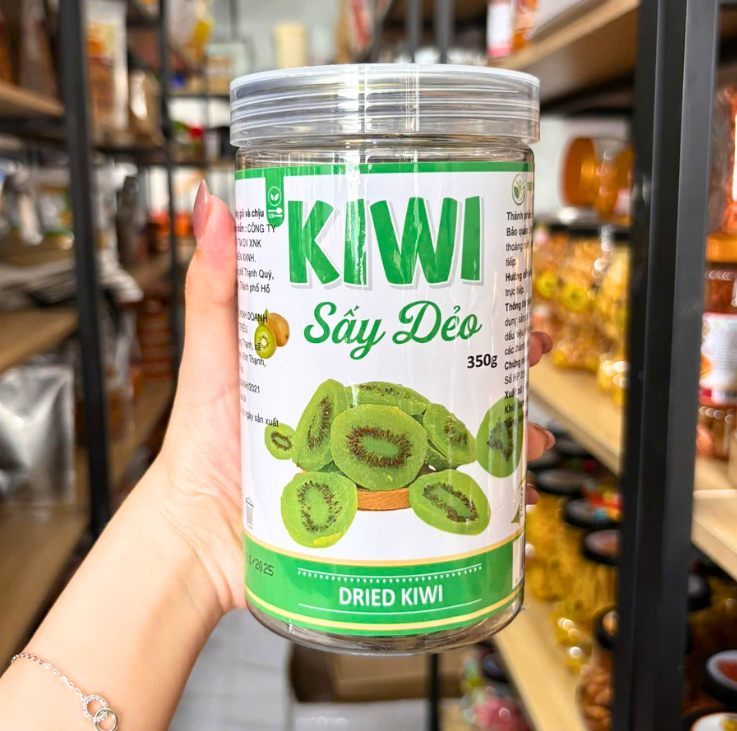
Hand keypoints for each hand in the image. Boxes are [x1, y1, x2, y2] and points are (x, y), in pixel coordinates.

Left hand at [152, 185, 553, 613]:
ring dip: (509, 428)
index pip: (413, 317)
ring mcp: (384, 454)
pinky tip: (513, 492)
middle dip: (504, 357)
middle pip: (452, 369)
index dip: (461, 298)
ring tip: (531, 434)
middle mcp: (372, 402)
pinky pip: (449, 496)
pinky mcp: (388, 502)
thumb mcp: (217, 356)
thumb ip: (215, 287)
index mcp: (343, 359)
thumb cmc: (203, 443)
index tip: (499, 282)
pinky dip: (488, 493)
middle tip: (533, 348)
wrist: (199, 535)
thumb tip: (213, 204)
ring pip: (463, 431)